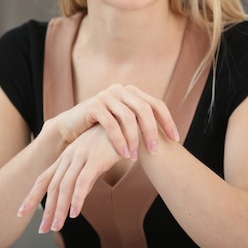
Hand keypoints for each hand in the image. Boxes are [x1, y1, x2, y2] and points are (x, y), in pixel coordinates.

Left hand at [17, 125, 120, 232]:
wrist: (129, 127)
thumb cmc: (112, 144)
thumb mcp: (93, 161)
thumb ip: (83, 178)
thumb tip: (77, 199)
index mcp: (67, 157)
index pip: (44, 178)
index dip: (33, 195)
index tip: (22, 211)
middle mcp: (70, 156)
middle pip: (52, 185)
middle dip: (46, 209)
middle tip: (43, 229)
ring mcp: (82, 156)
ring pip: (65, 185)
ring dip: (60, 208)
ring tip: (57, 226)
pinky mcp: (96, 158)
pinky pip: (83, 181)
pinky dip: (78, 198)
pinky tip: (75, 212)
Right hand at [51, 84, 179, 159]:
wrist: (70, 127)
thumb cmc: (100, 129)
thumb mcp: (123, 123)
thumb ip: (140, 123)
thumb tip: (166, 135)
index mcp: (131, 92)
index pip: (156, 103)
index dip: (168, 121)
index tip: (176, 139)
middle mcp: (120, 90)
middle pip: (144, 109)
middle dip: (151, 131)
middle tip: (155, 150)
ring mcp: (106, 95)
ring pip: (128, 117)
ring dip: (134, 139)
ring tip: (135, 157)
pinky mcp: (93, 105)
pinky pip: (111, 124)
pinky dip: (119, 140)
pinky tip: (123, 154)